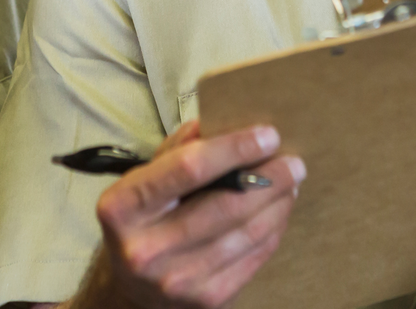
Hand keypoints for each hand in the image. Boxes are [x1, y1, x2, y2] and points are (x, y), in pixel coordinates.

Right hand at [74, 121, 303, 308]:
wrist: (131, 290)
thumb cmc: (141, 222)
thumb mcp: (142, 180)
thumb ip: (176, 150)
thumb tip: (220, 123)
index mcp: (122, 207)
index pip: (188, 168)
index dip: (234, 149)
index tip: (268, 136)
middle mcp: (146, 248)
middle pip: (225, 204)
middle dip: (269, 178)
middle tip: (293, 161)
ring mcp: (177, 279)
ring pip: (246, 232)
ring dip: (277, 203)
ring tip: (290, 183)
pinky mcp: (206, 299)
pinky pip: (253, 257)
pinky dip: (273, 230)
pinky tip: (277, 212)